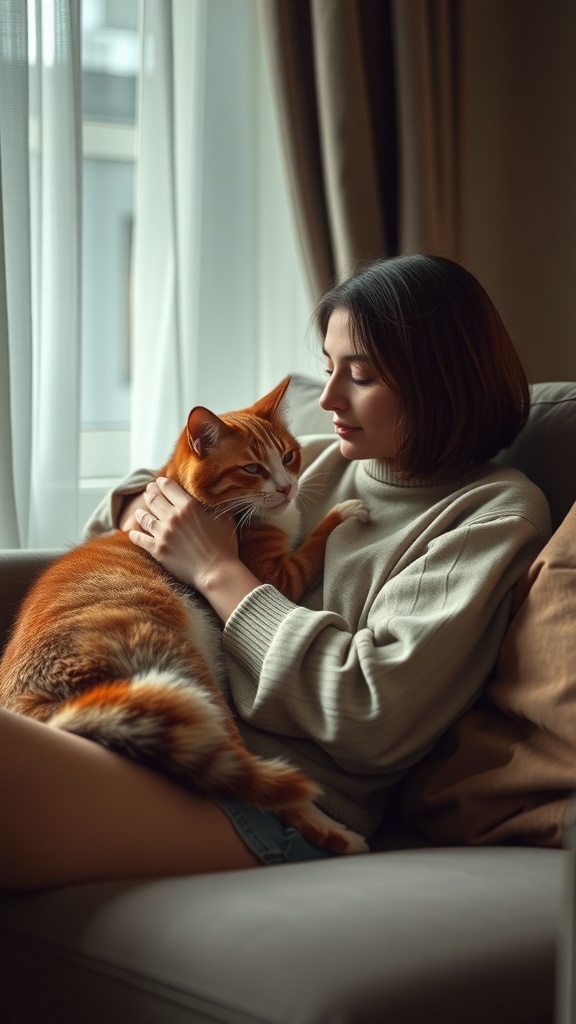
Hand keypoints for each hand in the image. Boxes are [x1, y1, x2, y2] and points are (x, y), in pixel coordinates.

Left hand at [129, 477, 239, 592]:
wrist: (216, 571)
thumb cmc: (225, 545)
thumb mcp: (224, 517)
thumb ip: (212, 503)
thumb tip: (208, 494)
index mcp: (188, 506)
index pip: (169, 487)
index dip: (162, 483)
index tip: (159, 482)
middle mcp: (172, 517)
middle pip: (154, 499)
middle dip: (150, 493)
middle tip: (148, 491)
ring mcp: (163, 534)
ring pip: (145, 517)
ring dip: (140, 512)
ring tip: (138, 511)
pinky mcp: (157, 550)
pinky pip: (140, 539)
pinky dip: (134, 535)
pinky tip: (131, 533)